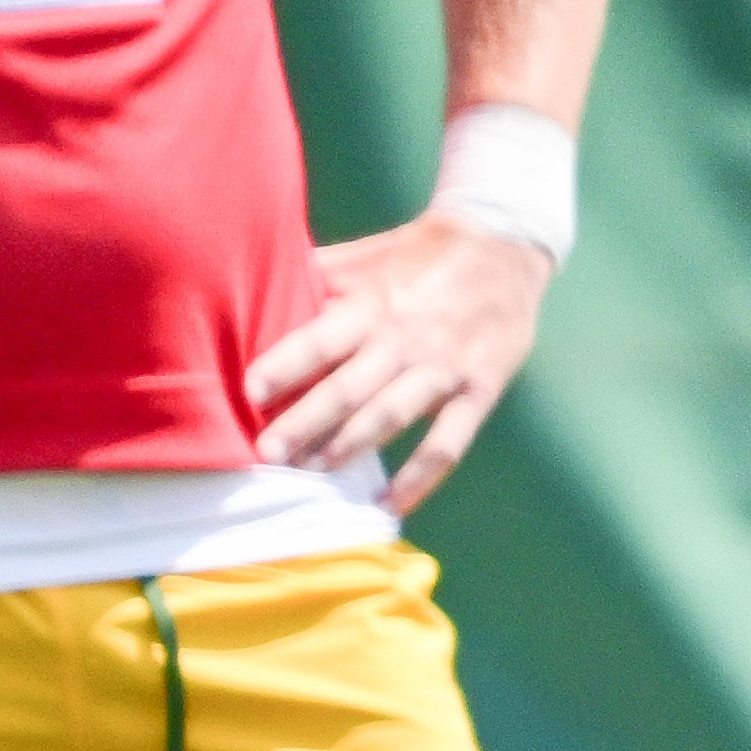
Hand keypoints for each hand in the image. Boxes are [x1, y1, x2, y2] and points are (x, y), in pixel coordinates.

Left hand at [247, 212, 553, 512]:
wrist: (503, 245)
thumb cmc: (414, 255)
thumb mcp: (361, 258)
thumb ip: (312, 279)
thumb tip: (246, 289)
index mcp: (372, 305)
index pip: (320, 339)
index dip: (284, 366)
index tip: (249, 393)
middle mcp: (405, 339)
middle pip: (348, 390)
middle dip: (304, 424)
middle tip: (267, 454)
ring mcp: (444, 368)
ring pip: (390, 417)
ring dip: (349, 449)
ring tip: (312, 473)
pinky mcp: (479, 391)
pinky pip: (447, 444)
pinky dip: (419, 479)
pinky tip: (388, 504)